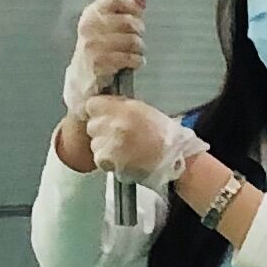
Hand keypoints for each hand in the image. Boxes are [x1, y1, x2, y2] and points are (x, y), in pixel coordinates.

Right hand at [67, 0, 148, 102]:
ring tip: (132, 52)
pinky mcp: (100, 62)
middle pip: (130, 21)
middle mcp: (90, 27)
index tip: (137, 11)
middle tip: (134, 38)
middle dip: (138, 31)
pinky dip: (136, 61)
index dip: (133, 4)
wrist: (81, 77)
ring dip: (138, 49)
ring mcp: (94, 44)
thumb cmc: (98, 48)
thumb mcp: (108, 23)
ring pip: (133, 40)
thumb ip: (127, 5)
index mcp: (91, 13)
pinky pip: (131, 57)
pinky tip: (131, 63)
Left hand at [77, 97, 201, 182]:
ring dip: (104, 146)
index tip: (103, 115)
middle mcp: (115, 125)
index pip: (92, 104)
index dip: (98, 111)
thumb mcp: (144, 111)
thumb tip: (106, 107)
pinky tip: (121, 159)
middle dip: (101, 130)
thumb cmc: (165, 138)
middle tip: (117, 135)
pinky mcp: (109, 161)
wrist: (175, 161)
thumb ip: (121, 107)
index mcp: (126, 109)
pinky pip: (98, 158)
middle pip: (92, 125)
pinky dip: (107, 160)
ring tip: (122, 149)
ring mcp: (110, 144)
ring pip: (94, 143)